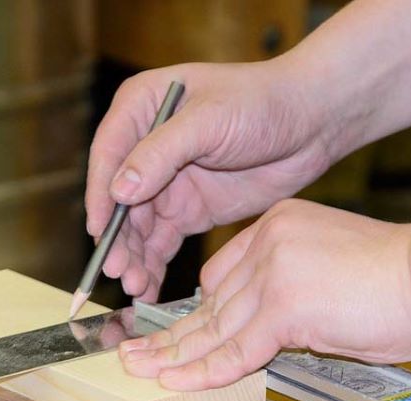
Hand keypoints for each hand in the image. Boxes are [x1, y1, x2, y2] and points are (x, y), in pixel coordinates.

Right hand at [86, 62, 338, 301]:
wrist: (311, 123)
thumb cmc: (261, 102)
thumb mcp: (208, 121)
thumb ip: (161, 154)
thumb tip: (119, 191)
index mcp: (141, 108)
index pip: (108, 155)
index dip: (100, 196)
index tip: (99, 231)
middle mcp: (146, 147)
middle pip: (118, 199)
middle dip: (118, 238)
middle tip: (119, 272)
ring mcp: (167, 181)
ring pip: (138, 226)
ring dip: (134, 257)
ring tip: (136, 286)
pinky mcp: (190, 209)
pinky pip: (162, 242)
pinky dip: (154, 265)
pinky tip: (148, 288)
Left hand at [118, 200, 410, 389]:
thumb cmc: (408, 279)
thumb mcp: (339, 272)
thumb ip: (301, 295)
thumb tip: (285, 333)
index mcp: (280, 226)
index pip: (223, 274)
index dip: (199, 310)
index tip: (177, 333)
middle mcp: (269, 242)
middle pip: (210, 300)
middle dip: (172, 333)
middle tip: (135, 353)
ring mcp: (274, 273)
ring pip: (213, 325)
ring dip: (173, 355)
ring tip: (137, 371)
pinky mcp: (285, 306)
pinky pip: (234, 349)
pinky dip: (203, 371)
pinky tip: (173, 383)